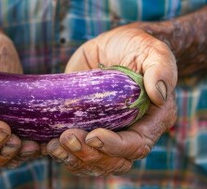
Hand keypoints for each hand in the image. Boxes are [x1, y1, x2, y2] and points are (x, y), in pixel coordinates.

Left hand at [47, 25, 177, 175]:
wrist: (115, 44)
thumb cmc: (139, 47)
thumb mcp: (153, 51)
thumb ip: (161, 69)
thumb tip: (159, 94)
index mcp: (151, 121)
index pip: (136, 145)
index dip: (114, 147)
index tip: (93, 135)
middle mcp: (130, 133)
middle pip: (112, 161)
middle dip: (89, 155)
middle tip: (67, 137)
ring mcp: (107, 133)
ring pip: (92, 162)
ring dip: (72, 158)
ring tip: (54, 145)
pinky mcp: (86, 128)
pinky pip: (76, 153)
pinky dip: (61, 154)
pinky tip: (45, 145)